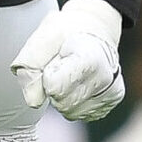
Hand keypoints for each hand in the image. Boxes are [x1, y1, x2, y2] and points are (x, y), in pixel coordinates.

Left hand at [11, 0, 126, 121]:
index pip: (54, 88)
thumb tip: (33, 101)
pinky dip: (74, 101)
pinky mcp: (111, 102)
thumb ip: (30, 67)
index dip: (47, 75)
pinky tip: (80, 83)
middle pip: (62, 103)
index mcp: (91, 58)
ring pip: (71, 113)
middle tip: (62, 66)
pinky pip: (81, 114)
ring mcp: (111, 92)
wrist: (94, 28)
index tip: (56, 60)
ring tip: (71, 74)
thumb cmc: (68, 31)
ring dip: (63, 96)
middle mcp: (106, 78)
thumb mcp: (42, 38)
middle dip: (53, 88)